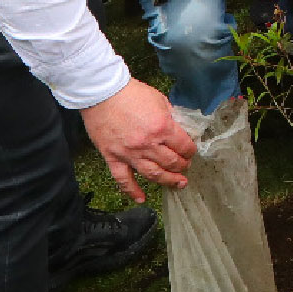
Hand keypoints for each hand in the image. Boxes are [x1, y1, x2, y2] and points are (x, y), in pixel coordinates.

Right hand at [80, 79, 193, 201]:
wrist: (102, 92)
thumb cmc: (130, 93)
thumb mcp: (159, 99)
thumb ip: (169, 116)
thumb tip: (178, 128)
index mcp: (162, 127)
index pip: (184, 146)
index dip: (190, 151)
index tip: (191, 152)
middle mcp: (148, 144)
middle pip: (171, 162)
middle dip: (182, 166)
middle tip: (185, 167)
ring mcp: (130, 153)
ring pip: (153, 174)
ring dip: (167, 181)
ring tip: (178, 184)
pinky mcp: (113, 157)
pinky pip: (123, 179)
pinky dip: (132, 191)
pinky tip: (141, 198)